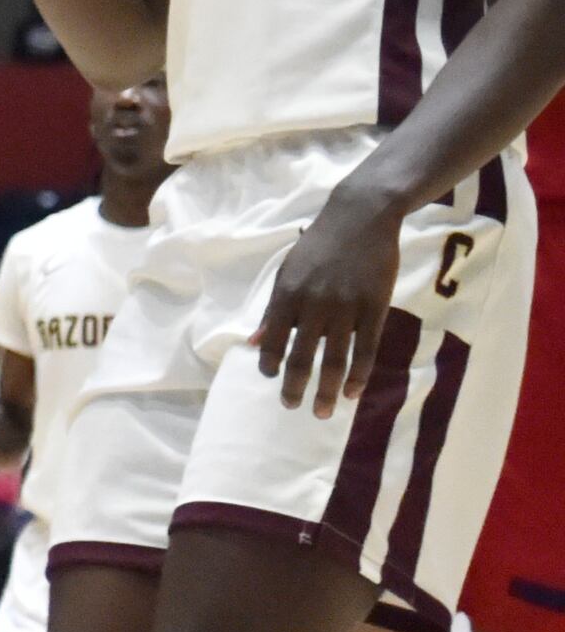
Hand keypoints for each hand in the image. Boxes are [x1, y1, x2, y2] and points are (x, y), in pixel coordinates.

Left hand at [258, 190, 405, 416]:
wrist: (360, 219)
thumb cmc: (319, 246)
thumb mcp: (287, 271)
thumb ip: (274, 309)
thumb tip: (255, 343)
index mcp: (288, 293)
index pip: (275, 338)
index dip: (270, 362)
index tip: (269, 379)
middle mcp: (315, 304)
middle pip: (303, 354)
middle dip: (295, 385)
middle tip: (291, 407)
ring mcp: (347, 308)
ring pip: (335, 359)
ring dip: (326, 389)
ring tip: (321, 412)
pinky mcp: (375, 309)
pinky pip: (366, 350)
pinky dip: (358, 375)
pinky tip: (352, 393)